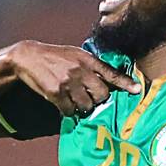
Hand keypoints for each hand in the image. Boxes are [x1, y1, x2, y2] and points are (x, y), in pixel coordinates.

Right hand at [9, 40, 139, 114]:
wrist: (28, 57)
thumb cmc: (55, 57)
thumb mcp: (76, 55)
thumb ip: (92, 67)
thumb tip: (110, 82)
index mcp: (87, 60)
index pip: (110, 73)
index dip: (125, 83)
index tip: (137, 90)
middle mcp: (80, 70)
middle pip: (102, 95)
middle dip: (97, 100)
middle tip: (89, 98)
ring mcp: (68, 82)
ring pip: (86, 105)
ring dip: (82, 107)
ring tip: (74, 99)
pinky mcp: (56, 93)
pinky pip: (69, 110)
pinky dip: (68, 111)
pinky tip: (63, 103)